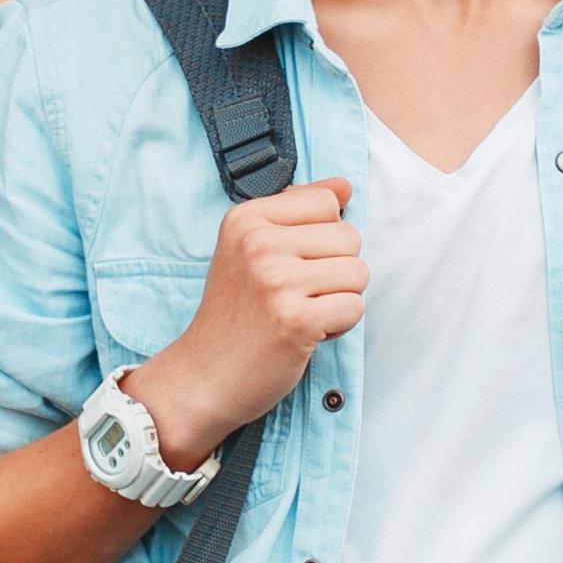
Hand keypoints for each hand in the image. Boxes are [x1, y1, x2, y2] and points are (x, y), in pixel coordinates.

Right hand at [125, 178, 363, 467]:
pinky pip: (355, 308)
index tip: (290, 265)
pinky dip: (337, 327)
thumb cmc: (234, 315)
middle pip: (350, 237)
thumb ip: (297, 212)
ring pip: (358, 273)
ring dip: (339, 300)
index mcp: (246, 219)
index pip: (327, 202)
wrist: (203, 377)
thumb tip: (344, 186)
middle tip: (295, 297)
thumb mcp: (250, 250)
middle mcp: (258, 243)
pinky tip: (304, 334)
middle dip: (336, 271)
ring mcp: (276, 281)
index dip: (322, 239)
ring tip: (300, 314)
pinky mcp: (295, 319)